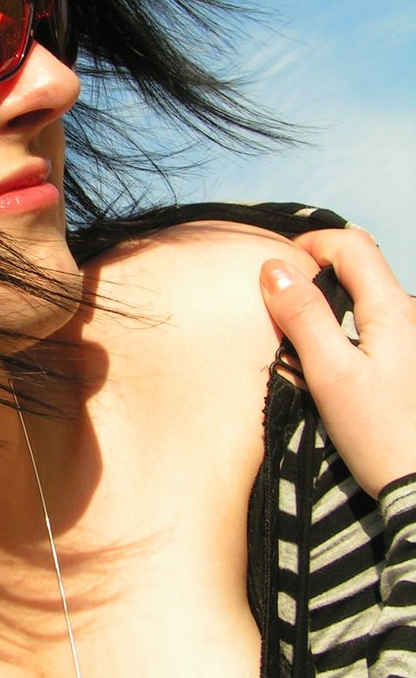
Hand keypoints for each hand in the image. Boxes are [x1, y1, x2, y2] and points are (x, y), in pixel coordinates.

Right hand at [260, 228, 415, 498]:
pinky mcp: (405, 364)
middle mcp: (408, 316)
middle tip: (277, 300)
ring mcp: (410, 340)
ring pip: (363, 298)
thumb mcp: (331, 374)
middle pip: (360, 267)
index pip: (352, 244)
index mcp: (393, 309)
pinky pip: (370, 327)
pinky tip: (323, 360)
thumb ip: (304, 317)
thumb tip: (275, 268)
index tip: (276, 267)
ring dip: (326, 302)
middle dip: (315, 271)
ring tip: (294, 334)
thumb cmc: (380, 434)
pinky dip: (339, 328)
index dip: (312, 242)